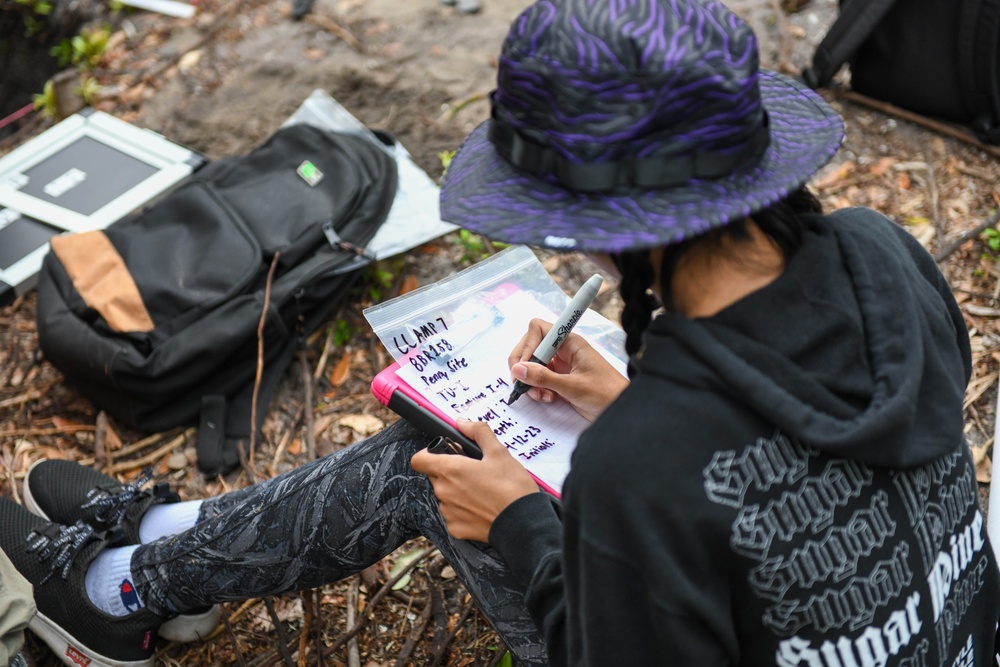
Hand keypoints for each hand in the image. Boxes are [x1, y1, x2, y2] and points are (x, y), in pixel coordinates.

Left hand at [411, 419, 539, 542]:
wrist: (523, 522)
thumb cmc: (512, 488)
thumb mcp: (499, 452)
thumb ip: (478, 433)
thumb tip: (462, 423)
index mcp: (450, 470)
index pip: (419, 460)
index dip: (428, 454)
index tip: (443, 454)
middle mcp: (443, 491)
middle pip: (435, 476)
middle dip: (449, 472)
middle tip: (473, 472)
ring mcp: (448, 511)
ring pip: (444, 496)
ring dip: (456, 491)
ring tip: (481, 491)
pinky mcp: (455, 529)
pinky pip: (452, 515)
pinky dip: (462, 511)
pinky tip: (481, 508)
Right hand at [508, 318, 628, 420]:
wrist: (622, 410)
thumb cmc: (606, 393)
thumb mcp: (573, 386)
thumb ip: (544, 377)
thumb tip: (517, 369)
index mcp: (569, 343)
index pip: (538, 330)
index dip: (527, 346)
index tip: (525, 366)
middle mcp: (562, 350)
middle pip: (531, 347)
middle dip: (524, 365)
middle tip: (522, 384)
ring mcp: (560, 365)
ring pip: (533, 365)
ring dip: (530, 380)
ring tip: (541, 396)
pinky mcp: (560, 379)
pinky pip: (539, 378)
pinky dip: (537, 388)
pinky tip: (547, 398)